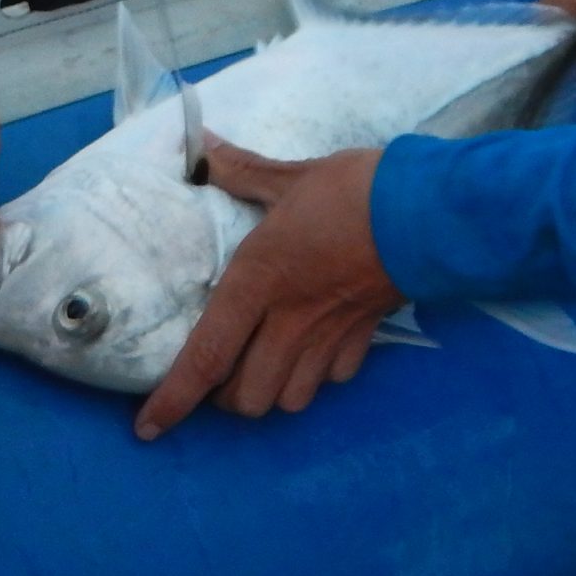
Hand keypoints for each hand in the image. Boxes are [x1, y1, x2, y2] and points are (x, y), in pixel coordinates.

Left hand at [134, 143, 399, 439]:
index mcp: (257, 281)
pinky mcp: (363, 338)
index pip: (206, 356)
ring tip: (263, 368)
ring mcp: (328, 336)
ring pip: (289, 400)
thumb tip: (200, 147)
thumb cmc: (354, 191)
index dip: (174, 399)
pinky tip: (313, 353)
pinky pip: (331, 380)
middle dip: (226, 400)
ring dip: (271, 393)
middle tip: (220, 373)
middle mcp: (288, 321)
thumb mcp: (291, 177)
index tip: (148, 428)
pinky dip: (316, 376)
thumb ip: (241, 171)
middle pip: (246, 398)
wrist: (428, 212)